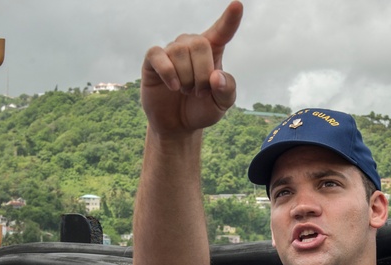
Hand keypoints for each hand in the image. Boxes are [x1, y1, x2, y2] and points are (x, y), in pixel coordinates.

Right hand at [140, 1, 242, 136]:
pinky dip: (167, 72)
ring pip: (180, 52)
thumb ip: (227, 90)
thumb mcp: (222, 104)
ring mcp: (171, 51)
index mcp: (213, 51)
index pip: (222, 31)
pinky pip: (158, 55)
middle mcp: (191, 45)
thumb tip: (216, 76)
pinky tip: (173, 86)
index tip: (237, 5)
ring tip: (186, 91)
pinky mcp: (153, 60)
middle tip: (199, 92)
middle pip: (200, 44)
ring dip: (186, 79)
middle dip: (202, 74)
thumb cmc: (202, 109)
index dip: (230, 19)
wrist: (178, 125)